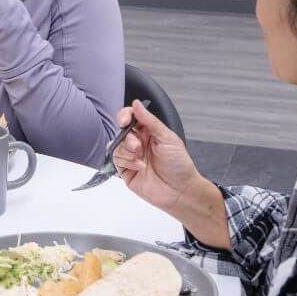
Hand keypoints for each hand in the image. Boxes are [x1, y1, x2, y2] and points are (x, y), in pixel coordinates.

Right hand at [111, 101, 224, 247]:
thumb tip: (136, 104)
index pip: (131, 117)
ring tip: (141, 159)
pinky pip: (117, 160)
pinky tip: (139, 167)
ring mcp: (132, 156)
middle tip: (138, 146)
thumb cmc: (179, 165)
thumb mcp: (167, 138)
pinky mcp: (126, 170)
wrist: (180, 190)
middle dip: (127, 137)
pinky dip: (127, 162)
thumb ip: (149, 121)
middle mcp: (139, 142)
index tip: (124, 120)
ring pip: (116, 145)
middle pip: (121, 131)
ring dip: (128, 151)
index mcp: (150, 132)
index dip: (125, 116)